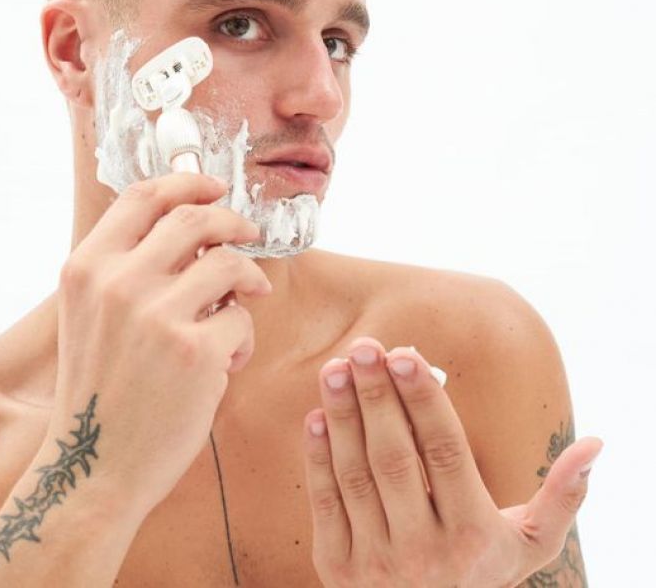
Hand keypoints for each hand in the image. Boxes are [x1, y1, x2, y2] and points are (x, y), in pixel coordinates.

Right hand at [49, 173, 271, 519]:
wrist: (94, 468)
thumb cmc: (102, 389)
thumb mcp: (91, 313)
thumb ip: (128, 265)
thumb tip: (194, 223)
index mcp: (87, 267)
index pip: (143, 196)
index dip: (187, 182)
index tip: (214, 187)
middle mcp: (119, 283)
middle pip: (195, 217)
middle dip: (233, 220)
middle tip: (249, 234)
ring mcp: (158, 316)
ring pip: (229, 265)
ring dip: (247, 281)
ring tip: (241, 308)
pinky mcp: (197, 352)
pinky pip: (242, 320)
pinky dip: (243, 338)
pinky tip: (226, 362)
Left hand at [303, 337, 601, 587]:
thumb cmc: (482, 572)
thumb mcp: (530, 543)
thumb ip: (562, 496)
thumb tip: (596, 445)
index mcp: (471, 536)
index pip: (444, 453)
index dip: (424, 400)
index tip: (407, 352)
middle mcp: (423, 553)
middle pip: (395, 458)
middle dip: (377, 396)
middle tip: (364, 345)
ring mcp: (376, 565)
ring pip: (355, 475)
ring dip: (343, 415)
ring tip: (336, 366)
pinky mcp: (338, 571)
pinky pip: (325, 503)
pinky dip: (317, 457)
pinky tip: (316, 414)